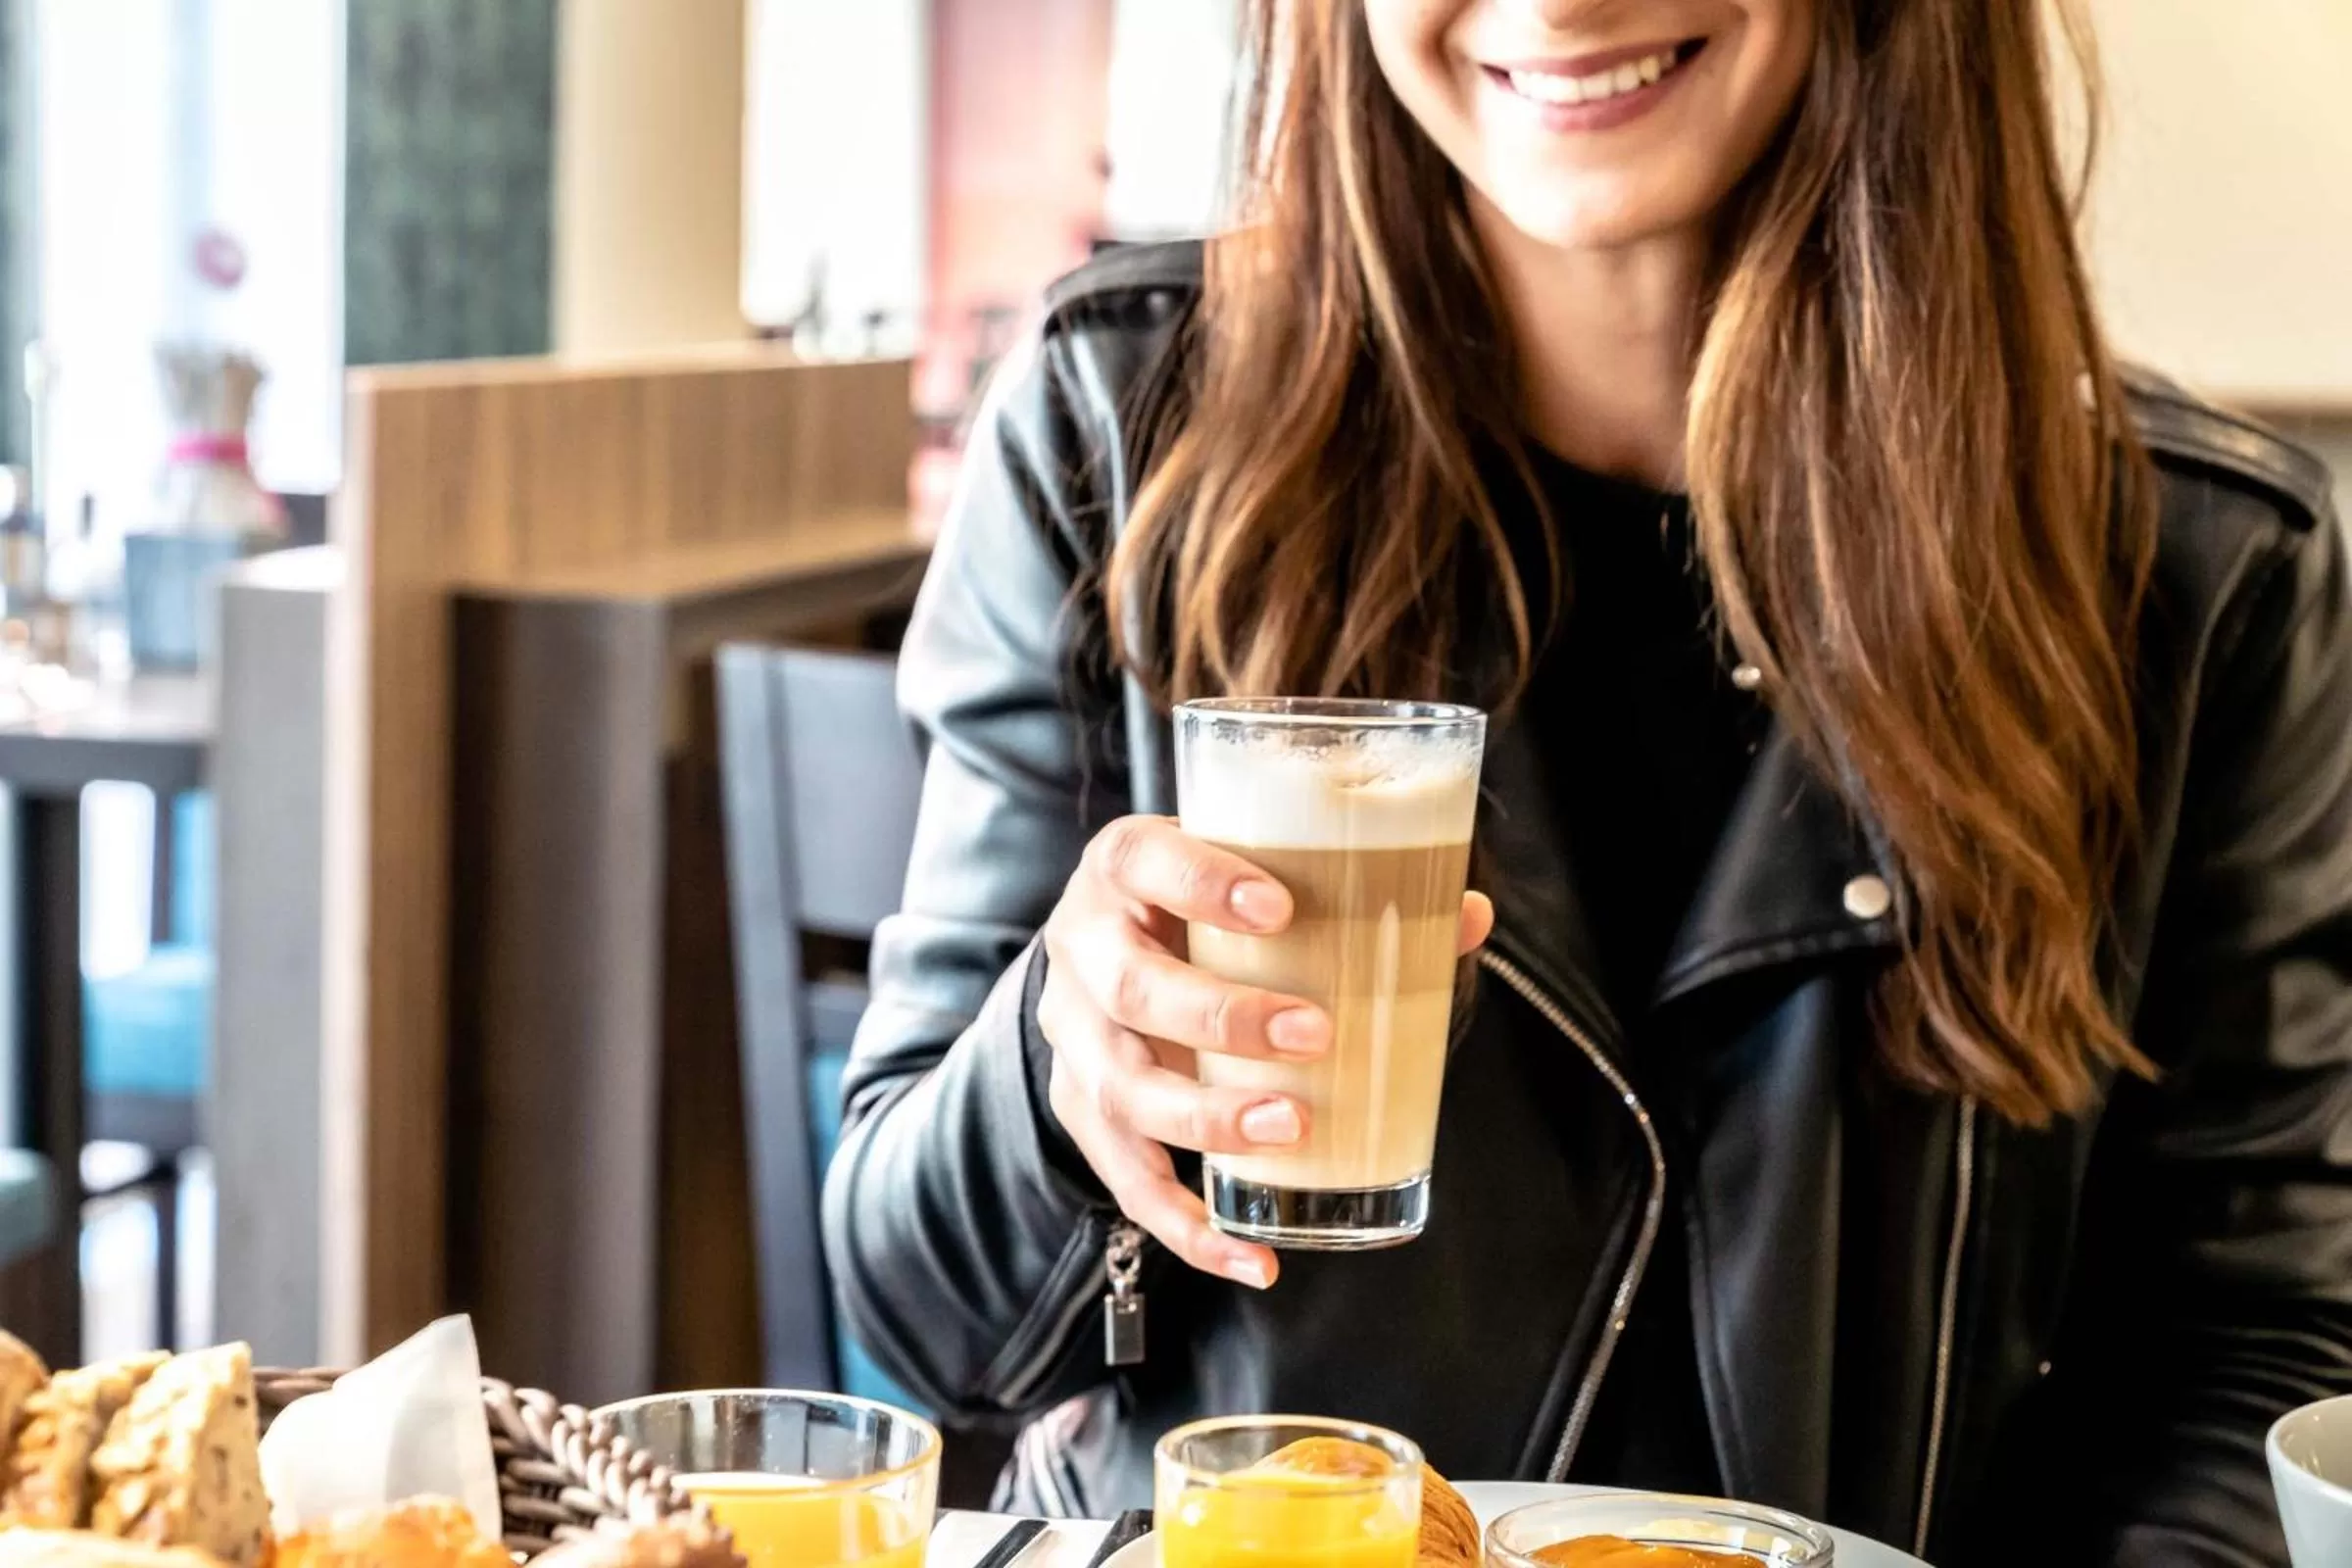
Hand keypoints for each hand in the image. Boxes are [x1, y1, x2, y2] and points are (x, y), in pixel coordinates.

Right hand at [1037, 814, 1494, 1289]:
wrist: (1115, 943)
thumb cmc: (1203, 903)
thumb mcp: (1253, 874)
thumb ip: (1353, 892)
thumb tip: (1468, 917)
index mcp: (1123, 871)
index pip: (1144, 863)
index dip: (1202, 883)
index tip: (1280, 906)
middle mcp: (1084, 951)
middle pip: (1130, 988)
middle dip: (1221, 1017)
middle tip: (1313, 1032)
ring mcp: (1076, 1039)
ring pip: (1123, 1089)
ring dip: (1206, 1119)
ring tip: (1290, 1127)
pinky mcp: (1085, 1111)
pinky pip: (1128, 1181)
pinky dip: (1188, 1228)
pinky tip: (1251, 1260)